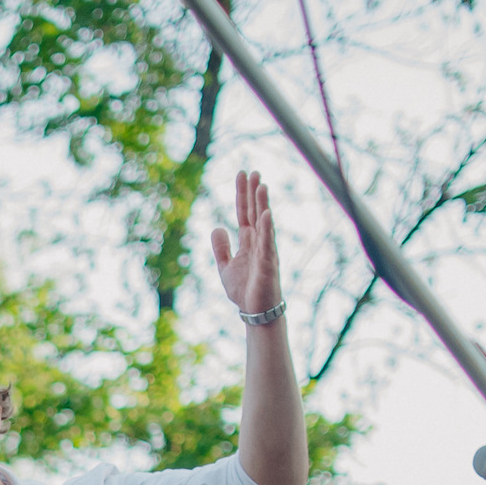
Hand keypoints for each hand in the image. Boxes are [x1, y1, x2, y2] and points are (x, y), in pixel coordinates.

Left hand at [211, 170, 280, 318]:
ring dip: (262, 205)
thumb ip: (221, 248)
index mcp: (248, 242)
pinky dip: (266, 229)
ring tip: (261, 185)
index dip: (242, 194)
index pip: (244, 213)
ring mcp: (264, 252)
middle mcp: (258, 242)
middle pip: (254, 212)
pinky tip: (266, 214)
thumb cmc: (244, 291)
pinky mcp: (267, 264)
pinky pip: (267, 244)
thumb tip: (217, 227)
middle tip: (252, 171)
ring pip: (263, 224)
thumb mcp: (225, 267)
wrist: (255, 313)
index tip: (242, 174)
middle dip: (253, 192)